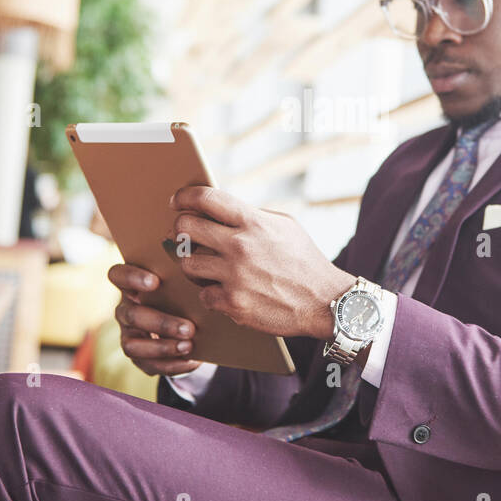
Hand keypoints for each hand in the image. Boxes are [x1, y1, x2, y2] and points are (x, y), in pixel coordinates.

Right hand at [107, 263, 200, 376]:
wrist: (188, 320)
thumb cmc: (184, 291)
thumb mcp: (183, 281)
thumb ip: (186, 277)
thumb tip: (204, 276)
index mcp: (131, 284)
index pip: (118, 275)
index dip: (133, 278)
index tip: (156, 281)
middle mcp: (125, 309)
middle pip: (131, 315)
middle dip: (161, 323)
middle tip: (189, 328)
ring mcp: (128, 335)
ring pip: (132, 345)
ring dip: (162, 348)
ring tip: (189, 346)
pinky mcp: (138, 357)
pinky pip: (149, 365)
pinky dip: (172, 364)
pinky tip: (191, 360)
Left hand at [169, 186, 354, 340]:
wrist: (324, 301)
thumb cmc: (304, 261)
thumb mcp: (284, 226)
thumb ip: (253, 216)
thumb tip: (222, 210)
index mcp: (253, 222)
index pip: (206, 198)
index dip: (184, 197)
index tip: (176, 202)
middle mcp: (240, 246)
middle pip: (186, 228)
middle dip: (181, 230)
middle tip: (184, 236)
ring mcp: (234, 276)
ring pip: (187, 263)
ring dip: (192, 264)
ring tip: (203, 267)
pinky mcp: (233, 303)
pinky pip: (203, 295)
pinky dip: (211, 294)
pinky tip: (224, 292)